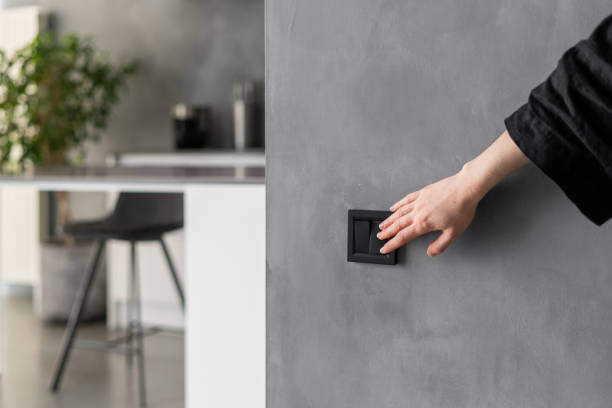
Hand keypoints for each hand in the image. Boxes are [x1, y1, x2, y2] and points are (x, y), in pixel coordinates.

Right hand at [377, 130, 528, 256]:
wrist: (465, 188)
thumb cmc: (462, 209)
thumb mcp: (454, 233)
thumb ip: (440, 244)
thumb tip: (430, 252)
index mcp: (423, 224)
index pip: (403, 236)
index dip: (392, 244)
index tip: (385, 248)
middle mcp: (418, 212)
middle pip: (398, 224)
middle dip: (387, 232)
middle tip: (380, 237)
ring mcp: (419, 201)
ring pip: (399, 212)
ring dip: (389, 220)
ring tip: (382, 225)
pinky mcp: (423, 192)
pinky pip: (406, 199)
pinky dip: (398, 204)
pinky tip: (393, 207)